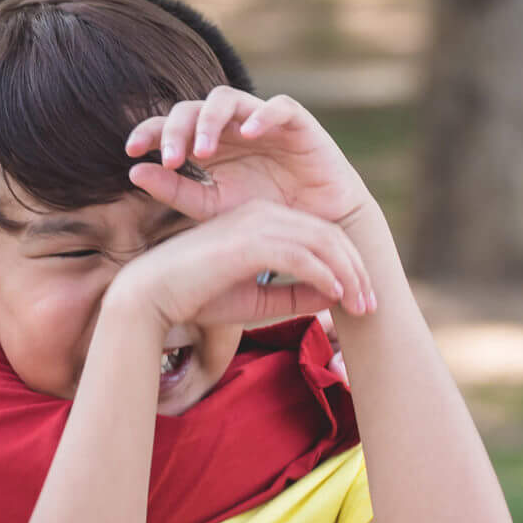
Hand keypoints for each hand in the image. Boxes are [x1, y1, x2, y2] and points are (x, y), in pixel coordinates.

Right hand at [109, 198, 376, 334]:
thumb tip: (336, 299)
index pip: (320, 237)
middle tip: (370, 307)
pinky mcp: (248, 241)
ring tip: (361, 307)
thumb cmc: (198, 298)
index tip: (361, 302)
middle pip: (327, 236)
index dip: (348, 267)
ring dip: (346, 276)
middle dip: (356, 271)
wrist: (151, 298)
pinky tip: (337, 296)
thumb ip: (295, 295)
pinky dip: (323, 275)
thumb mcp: (258, 301)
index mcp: (262, 220)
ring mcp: (255, 223)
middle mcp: (262, 214)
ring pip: (320, 243)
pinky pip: (300, 255)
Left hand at [126, 89, 383, 241]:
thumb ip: (175, 191)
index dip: (148, 131)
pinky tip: (249, 132)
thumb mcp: (212, 208)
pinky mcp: (296, 122)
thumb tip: (133, 171)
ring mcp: (261, 120)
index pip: (169, 125)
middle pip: (192, 108)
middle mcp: (230, 127)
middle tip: (170, 159)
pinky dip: (263, 115)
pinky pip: (278, 106)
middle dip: (176, 129)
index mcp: (206, 144)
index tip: (132, 151)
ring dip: (210, 120)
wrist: (317, 228)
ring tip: (203, 151)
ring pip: (227, 99)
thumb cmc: (264, 216)